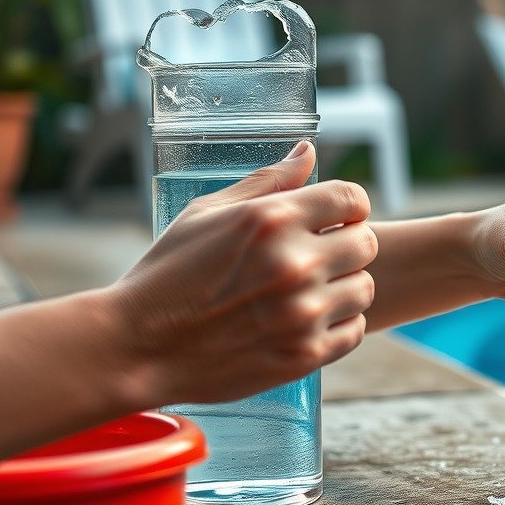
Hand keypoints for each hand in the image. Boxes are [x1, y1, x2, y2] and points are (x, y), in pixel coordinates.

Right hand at [105, 142, 377, 407]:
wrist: (138, 348)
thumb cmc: (169, 274)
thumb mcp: (208, 213)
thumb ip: (268, 182)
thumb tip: (307, 150)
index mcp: (273, 220)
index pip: (352, 198)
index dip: (348, 206)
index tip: (334, 218)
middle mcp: (295, 263)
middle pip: (366, 243)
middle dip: (348, 244)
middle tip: (322, 255)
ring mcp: (302, 312)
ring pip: (364, 288)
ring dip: (345, 286)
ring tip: (312, 289)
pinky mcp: (304, 354)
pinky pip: (355, 330)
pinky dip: (339, 324)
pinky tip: (310, 319)